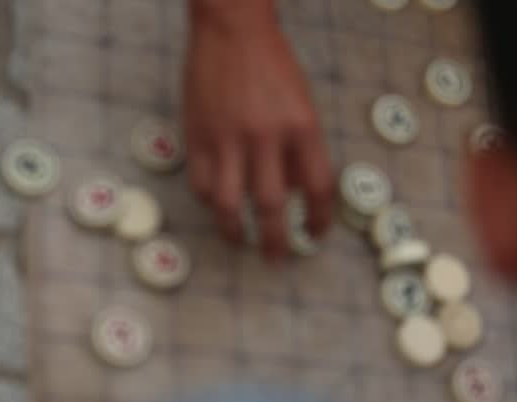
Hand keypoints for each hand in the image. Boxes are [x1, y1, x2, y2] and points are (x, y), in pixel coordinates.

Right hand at [184, 0, 333, 256]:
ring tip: (238, 241)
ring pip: (230, 204)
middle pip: (272, 207)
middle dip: (275, 241)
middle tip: (275, 258)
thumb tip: (291, 192)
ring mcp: (228, 139)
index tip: (315, 235)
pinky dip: (209, 200)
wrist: (231, 30)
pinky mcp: (198, 137)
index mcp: (303, 127)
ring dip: (235, 231)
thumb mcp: (302, 102)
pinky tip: (215, 204)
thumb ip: (299, 148)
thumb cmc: (272, 64)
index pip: (318, 188)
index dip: (319, 220)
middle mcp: (267, 138)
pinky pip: (202, 184)